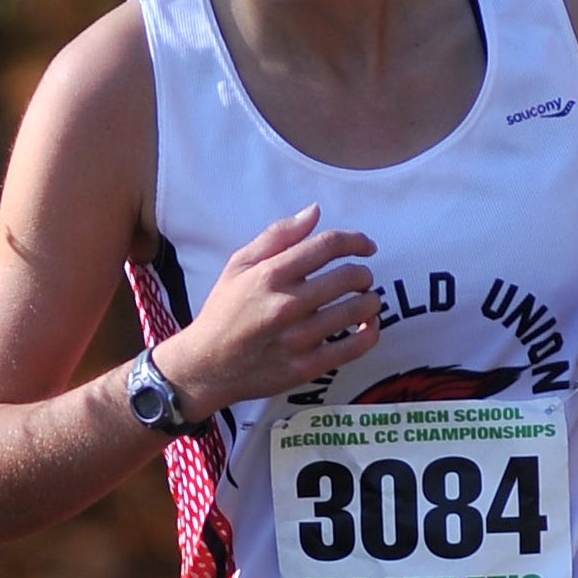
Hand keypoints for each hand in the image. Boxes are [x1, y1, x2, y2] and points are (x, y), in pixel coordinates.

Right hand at [153, 204, 382, 415]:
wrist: (206, 366)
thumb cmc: (224, 311)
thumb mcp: (239, 265)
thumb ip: (278, 236)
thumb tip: (315, 211)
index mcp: (270, 275)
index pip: (327, 245)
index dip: (356, 241)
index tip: (367, 246)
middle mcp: (286, 304)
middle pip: (349, 276)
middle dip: (364, 273)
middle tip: (361, 278)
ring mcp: (298, 337)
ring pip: (358, 310)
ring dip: (371, 301)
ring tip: (365, 300)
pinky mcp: (307, 366)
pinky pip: (355, 346)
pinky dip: (371, 332)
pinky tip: (368, 325)